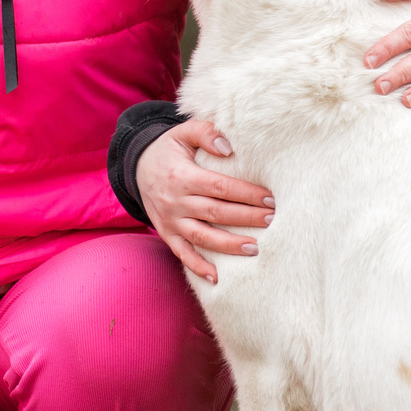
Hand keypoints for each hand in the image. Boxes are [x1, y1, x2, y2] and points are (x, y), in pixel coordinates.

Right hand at [134, 118, 272, 283]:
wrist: (137, 167)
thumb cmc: (168, 149)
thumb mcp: (183, 132)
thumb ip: (206, 133)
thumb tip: (229, 149)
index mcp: (182, 176)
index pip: (220, 187)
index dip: (246, 194)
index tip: (270, 199)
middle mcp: (175, 201)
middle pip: (216, 213)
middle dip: (247, 218)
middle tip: (273, 220)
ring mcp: (170, 221)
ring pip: (203, 237)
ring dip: (229, 245)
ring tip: (255, 248)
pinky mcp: (166, 233)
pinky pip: (182, 253)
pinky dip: (198, 267)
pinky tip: (217, 278)